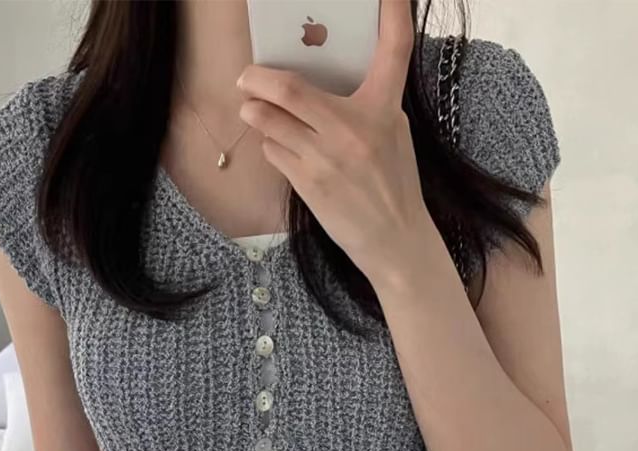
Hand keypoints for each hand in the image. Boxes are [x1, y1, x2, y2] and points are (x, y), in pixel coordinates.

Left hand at [237, 0, 429, 282]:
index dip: (395, 11)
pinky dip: (270, 144)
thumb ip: (366, 104)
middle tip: (246, 78)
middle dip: (255, 79)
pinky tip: (279, 146)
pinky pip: (273, 151)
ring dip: (255, 113)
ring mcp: (326, 156)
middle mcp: (353, 128)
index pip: (394, 49)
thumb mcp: (392, 133)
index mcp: (383, 108)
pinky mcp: (309, 183)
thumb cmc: (392, 184)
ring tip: (253, 111)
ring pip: (270, 121)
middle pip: (289, 87)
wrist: (393, 238)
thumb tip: (326, 81)